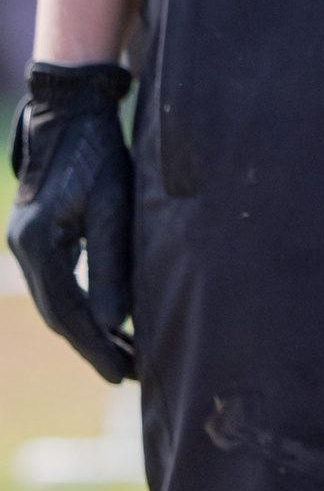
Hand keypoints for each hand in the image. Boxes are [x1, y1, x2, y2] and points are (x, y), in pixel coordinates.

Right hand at [8, 62, 136, 383]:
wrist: (69, 114)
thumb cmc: (97, 156)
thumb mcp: (113, 210)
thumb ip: (112, 268)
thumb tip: (111, 324)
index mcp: (38, 245)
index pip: (68, 313)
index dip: (96, 348)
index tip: (122, 376)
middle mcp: (23, 248)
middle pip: (58, 315)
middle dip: (94, 347)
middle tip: (132, 374)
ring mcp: (25, 243)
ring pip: (55, 302)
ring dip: (88, 330)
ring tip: (125, 355)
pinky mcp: (36, 236)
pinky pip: (56, 284)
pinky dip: (80, 306)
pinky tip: (107, 320)